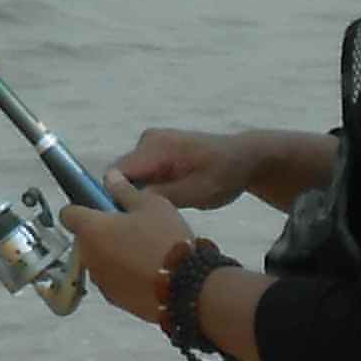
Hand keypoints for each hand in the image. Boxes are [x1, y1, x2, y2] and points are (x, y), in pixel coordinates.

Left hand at [65, 185, 192, 322]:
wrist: (185, 286)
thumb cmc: (166, 240)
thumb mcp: (151, 205)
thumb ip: (124, 191)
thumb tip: (110, 178)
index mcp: (91, 229)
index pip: (68, 214)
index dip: (82, 208)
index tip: (100, 207)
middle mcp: (87, 256)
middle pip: (85, 239)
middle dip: (101, 233)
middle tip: (130, 227)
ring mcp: (99, 280)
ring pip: (98, 261)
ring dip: (111, 255)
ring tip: (142, 251)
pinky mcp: (113, 299)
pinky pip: (112, 280)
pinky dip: (122, 275)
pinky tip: (146, 271)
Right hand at [115, 126, 268, 207]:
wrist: (246, 158)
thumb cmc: (225, 175)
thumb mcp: (197, 192)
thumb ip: (160, 195)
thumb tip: (126, 199)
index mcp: (156, 147)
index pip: (114, 174)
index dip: (114, 197)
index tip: (128, 219)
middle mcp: (147, 141)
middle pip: (120, 176)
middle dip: (129, 197)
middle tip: (151, 219)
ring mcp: (150, 144)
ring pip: (129, 177)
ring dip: (141, 195)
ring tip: (163, 210)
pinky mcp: (155, 151)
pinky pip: (140, 174)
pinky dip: (149, 188)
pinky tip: (167, 199)